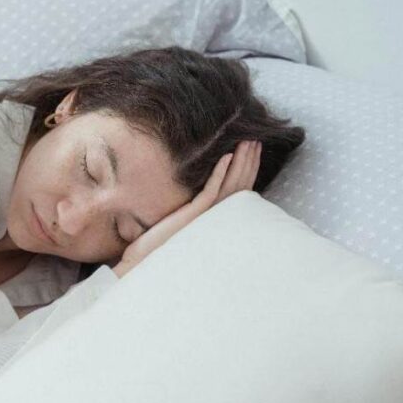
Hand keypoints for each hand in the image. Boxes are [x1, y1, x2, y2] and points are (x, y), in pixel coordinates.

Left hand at [112, 140, 261, 277]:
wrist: (145, 263)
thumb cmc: (159, 247)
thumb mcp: (182, 223)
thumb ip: (194, 211)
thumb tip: (200, 196)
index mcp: (216, 219)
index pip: (238, 190)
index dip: (247, 169)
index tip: (253, 150)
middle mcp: (217, 217)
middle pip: (239, 184)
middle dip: (249, 161)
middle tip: (257, 140)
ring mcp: (207, 216)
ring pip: (230, 185)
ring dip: (240, 162)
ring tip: (248, 143)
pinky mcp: (194, 214)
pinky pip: (210, 190)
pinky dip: (219, 173)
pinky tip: (226, 157)